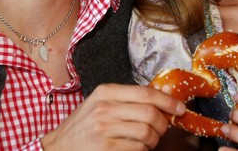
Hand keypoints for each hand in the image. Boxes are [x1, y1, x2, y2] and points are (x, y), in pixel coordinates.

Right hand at [40, 83, 185, 150]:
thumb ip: (126, 98)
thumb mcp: (99, 103)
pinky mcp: (106, 149)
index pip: (146, 93)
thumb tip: (162, 97)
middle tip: (162, 129)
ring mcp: (105, 130)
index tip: (179, 108)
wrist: (58, 147)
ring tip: (146, 141)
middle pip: (150, 114)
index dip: (167, 101)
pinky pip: (138, 149)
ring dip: (153, 140)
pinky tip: (136, 149)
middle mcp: (105, 108)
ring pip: (147, 133)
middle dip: (163, 124)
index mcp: (105, 92)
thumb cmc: (82, 126)